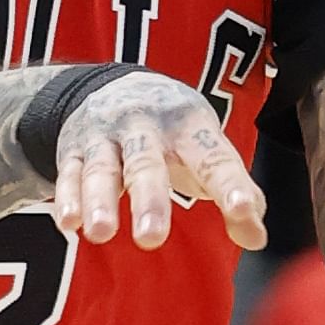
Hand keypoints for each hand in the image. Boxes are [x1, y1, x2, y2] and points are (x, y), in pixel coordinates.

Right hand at [52, 72, 267, 251]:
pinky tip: (70, 223)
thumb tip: (257, 238)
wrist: (116, 85)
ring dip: (99, 199)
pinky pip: (68, 172)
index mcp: (190, 126)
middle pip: (147, 163)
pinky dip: (68, 196)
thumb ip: (236, 193)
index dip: (231, 185)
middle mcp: (146, 126)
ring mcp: (106, 136)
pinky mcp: (74, 149)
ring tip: (101, 234)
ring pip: (102, 168)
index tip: (244, 210)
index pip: (214, 158)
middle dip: (149, 199)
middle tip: (152, 239)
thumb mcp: (208, 150)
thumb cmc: (175, 134)